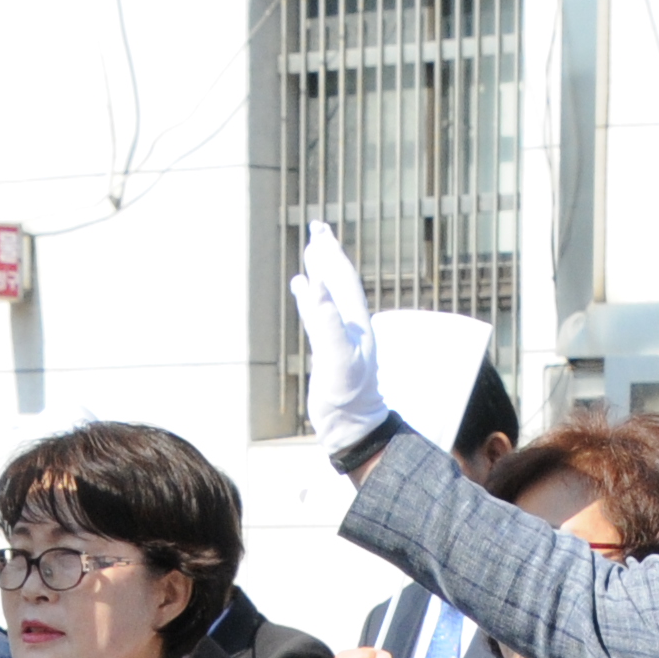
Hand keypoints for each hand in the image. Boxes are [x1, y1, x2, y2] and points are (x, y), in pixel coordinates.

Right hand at [287, 220, 388, 455]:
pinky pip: (318, 316)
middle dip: (329, 254)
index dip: (332, 254)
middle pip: (339, 281)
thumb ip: (328, 324)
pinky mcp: (328, 351)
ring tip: (311, 251)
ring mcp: (340, 337)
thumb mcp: (338, 360)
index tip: (320, 231)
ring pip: (329, 296)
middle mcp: (351, 326)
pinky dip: (310, 298)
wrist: (351, 429)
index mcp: (356, 323)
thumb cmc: (348, 398)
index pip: (344, 280)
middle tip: (318, 228)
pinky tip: (302, 289)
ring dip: (320, 272)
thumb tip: (317, 288)